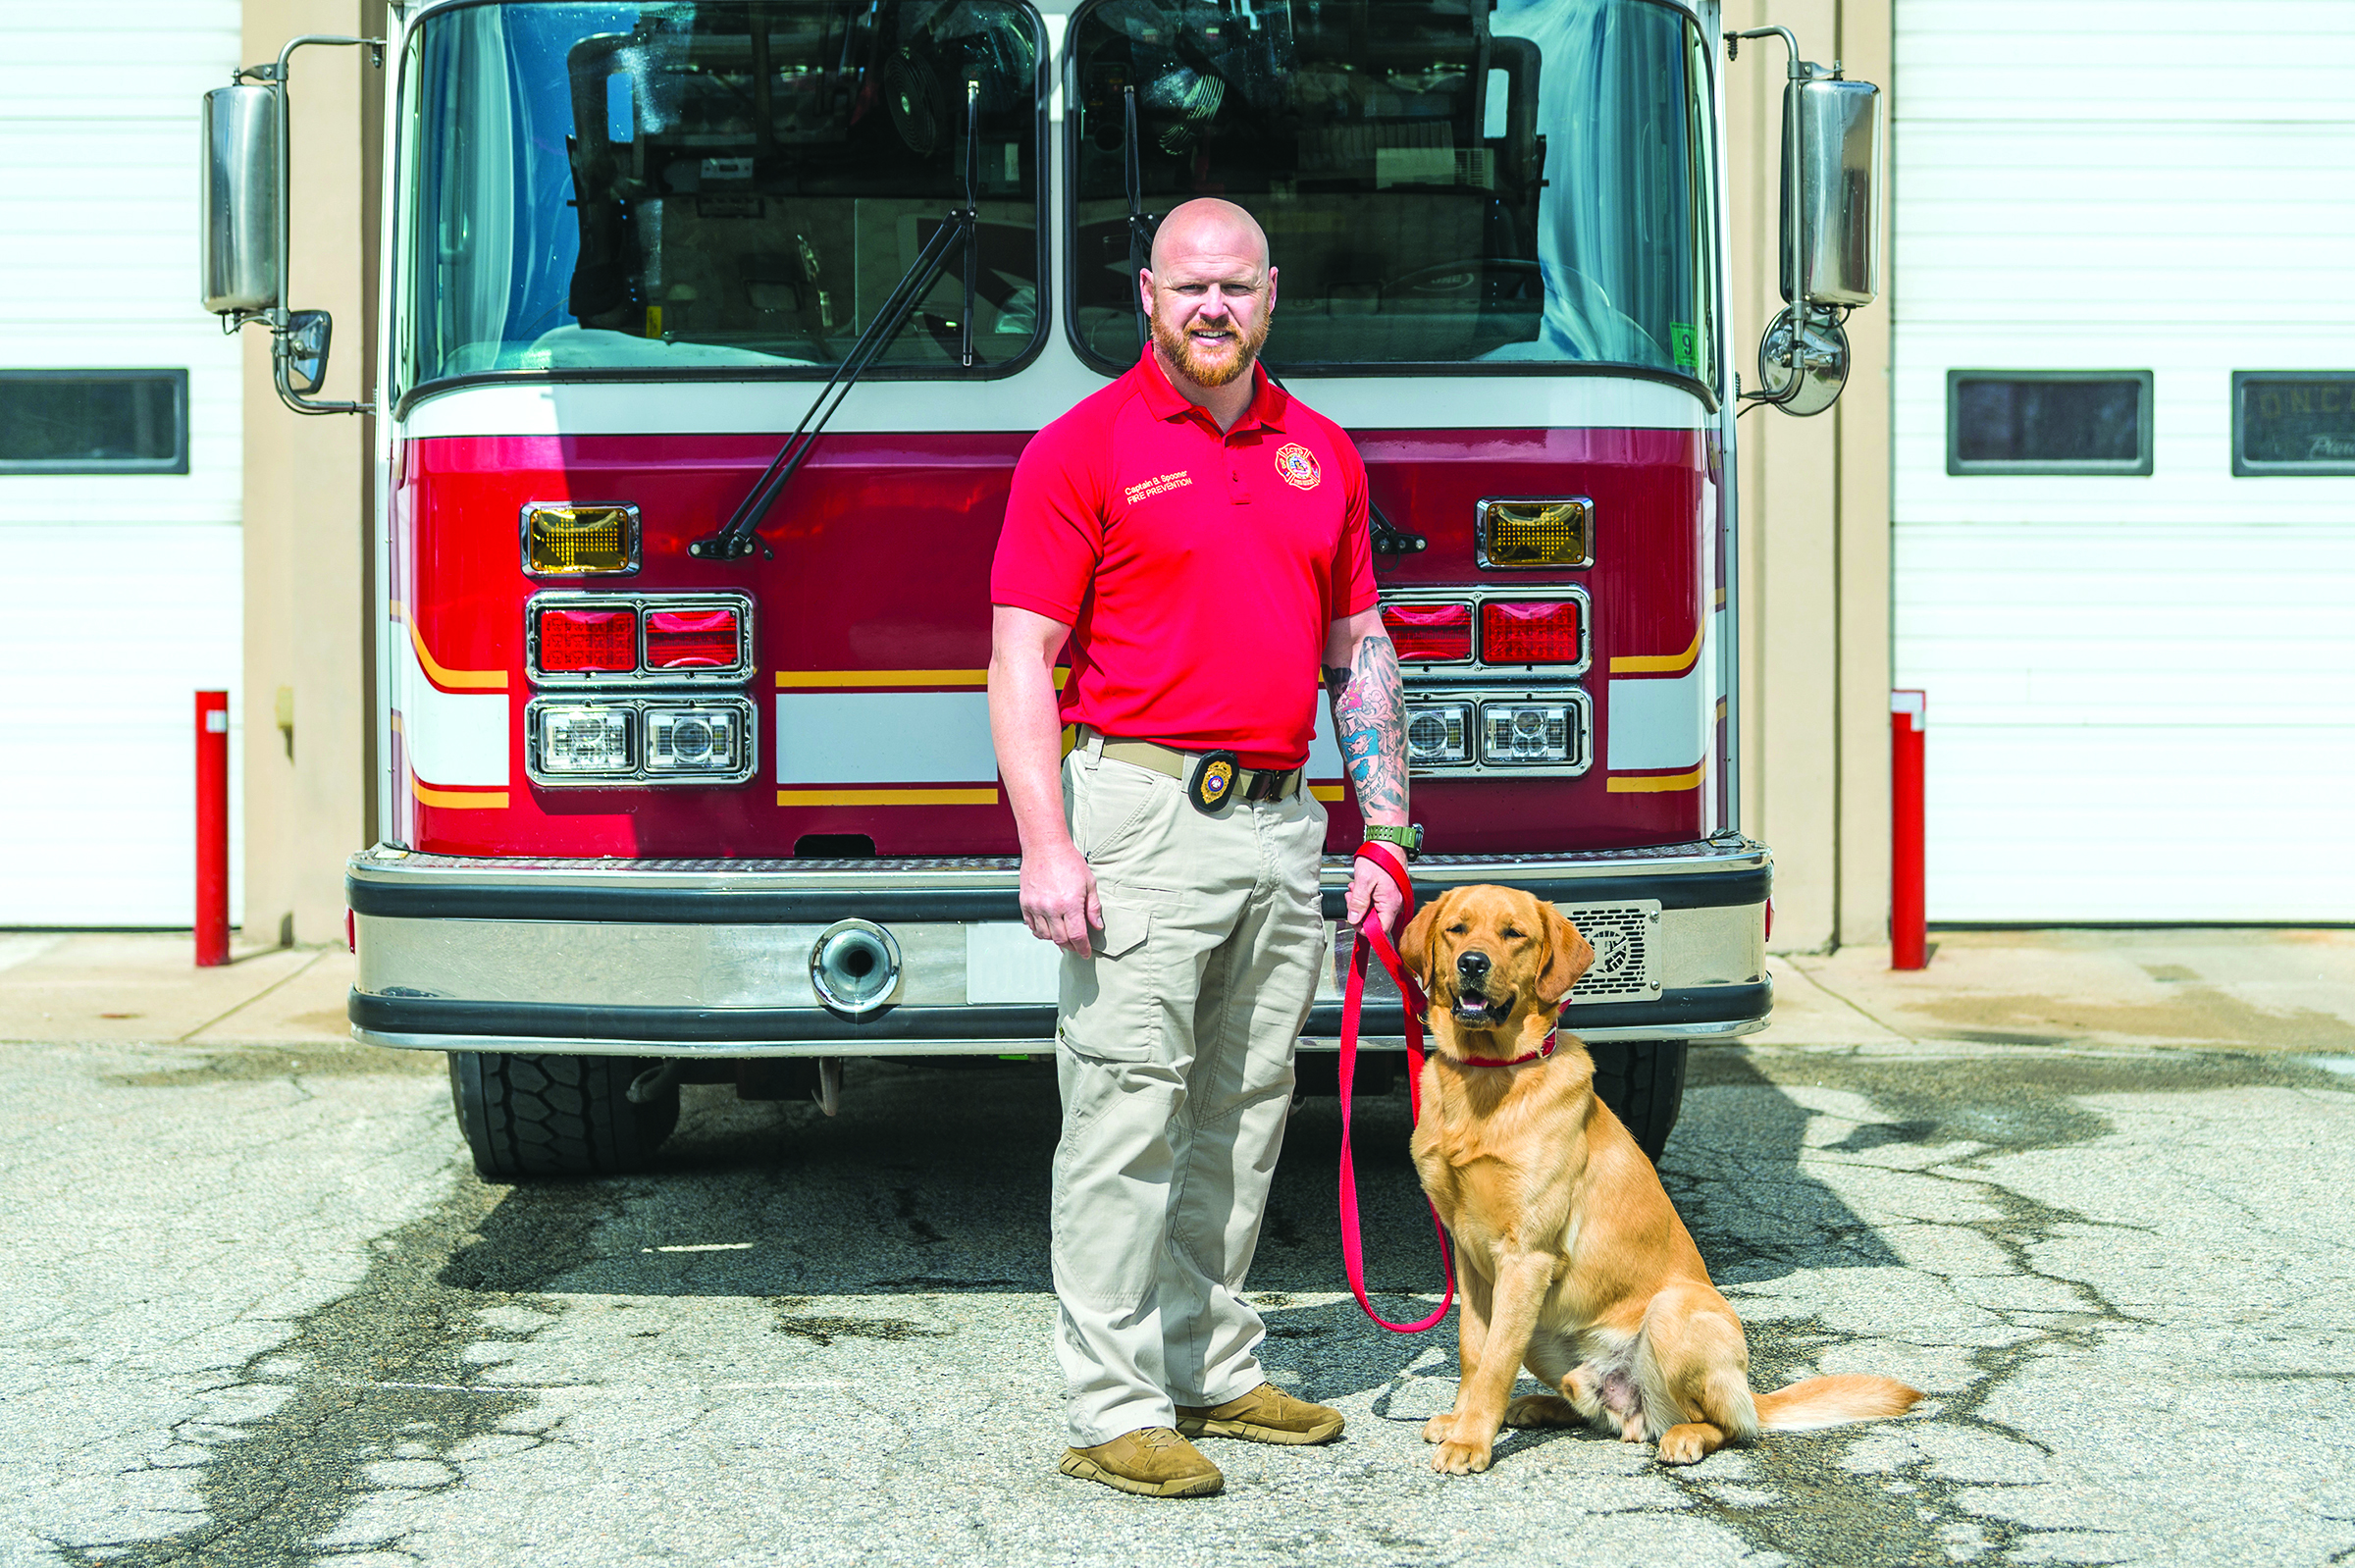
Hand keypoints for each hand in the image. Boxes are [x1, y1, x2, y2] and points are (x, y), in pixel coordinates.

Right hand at [1020, 839, 1101, 956]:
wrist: (1045, 847)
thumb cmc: (1068, 861)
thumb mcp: (1089, 883)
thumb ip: (1093, 907)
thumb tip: (1096, 925)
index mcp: (1070, 904)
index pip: (1077, 936)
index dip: (1083, 948)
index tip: (1086, 953)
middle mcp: (1051, 908)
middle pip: (1061, 939)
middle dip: (1071, 946)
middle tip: (1076, 945)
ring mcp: (1036, 906)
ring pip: (1045, 935)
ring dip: (1055, 939)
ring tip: (1063, 934)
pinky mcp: (1025, 903)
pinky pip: (1032, 925)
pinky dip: (1040, 930)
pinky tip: (1048, 927)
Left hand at [1345, 854, 1402, 933]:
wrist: (1388, 841)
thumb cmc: (1379, 856)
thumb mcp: (1363, 880)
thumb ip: (1358, 902)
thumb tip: (1353, 919)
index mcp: (1391, 903)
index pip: (1380, 930)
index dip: (1364, 928)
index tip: (1353, 919)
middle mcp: (1396, 904)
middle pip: (1376, 922)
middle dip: (1360, 913)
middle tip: (1351, 899)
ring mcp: (1394, 899)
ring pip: (1375, 912)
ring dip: (1362, 904)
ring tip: (1355, 890)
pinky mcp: (1390, 894)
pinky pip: (1378, 903)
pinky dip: (1367, 898)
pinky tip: (1361, 888)